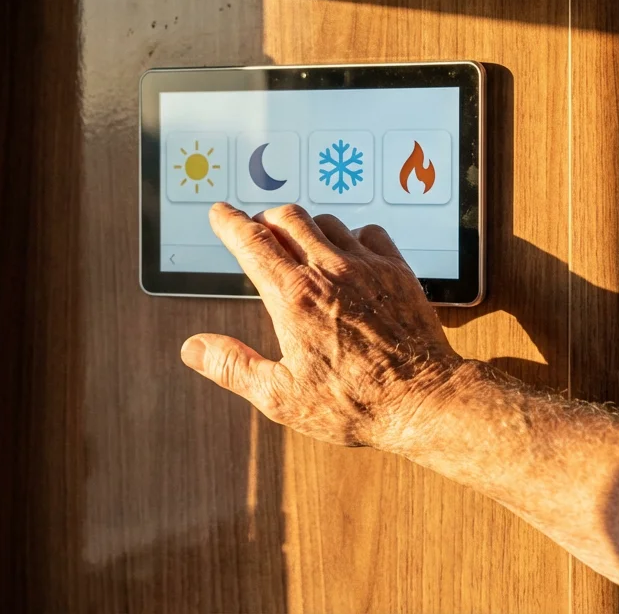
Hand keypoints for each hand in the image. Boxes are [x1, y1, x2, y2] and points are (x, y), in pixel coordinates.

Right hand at [181, 203, 465, 448]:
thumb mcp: (281, 397)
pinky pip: (369, 232)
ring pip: (327, 222)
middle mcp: (329, 271)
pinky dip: (352, 236)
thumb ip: (234, 367)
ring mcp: (366, 267)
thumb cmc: (355, 403)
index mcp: (293, 298)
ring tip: (302, 245)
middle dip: (266, 219)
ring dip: (308, 228)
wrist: (423, 401)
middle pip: (287, 217)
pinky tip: (350, 255)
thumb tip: (194, 349)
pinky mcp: (396, 270)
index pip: (251, 242)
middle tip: (259, 231)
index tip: (220, 214)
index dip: (229, 223)